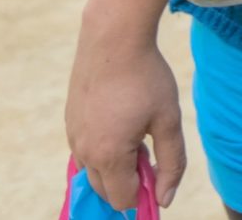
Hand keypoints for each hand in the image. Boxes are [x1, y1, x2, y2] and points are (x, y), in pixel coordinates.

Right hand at [65, 27, 185, 208]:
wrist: (112, 40)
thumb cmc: (146, 78)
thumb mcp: (168, 120)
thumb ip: (171, 163)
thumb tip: (164, 200)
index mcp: (108, 156)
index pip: (122, 200)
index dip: (144, 193)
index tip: (160, 170)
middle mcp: (84, 152)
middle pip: (105, 190)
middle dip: (130, 180)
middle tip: (151, 147)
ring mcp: (73, 137)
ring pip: (94, 170)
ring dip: (117, 164)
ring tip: (138, 130)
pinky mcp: (70, 123)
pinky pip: (86, 150)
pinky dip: (104, 148)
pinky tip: (122, 119)